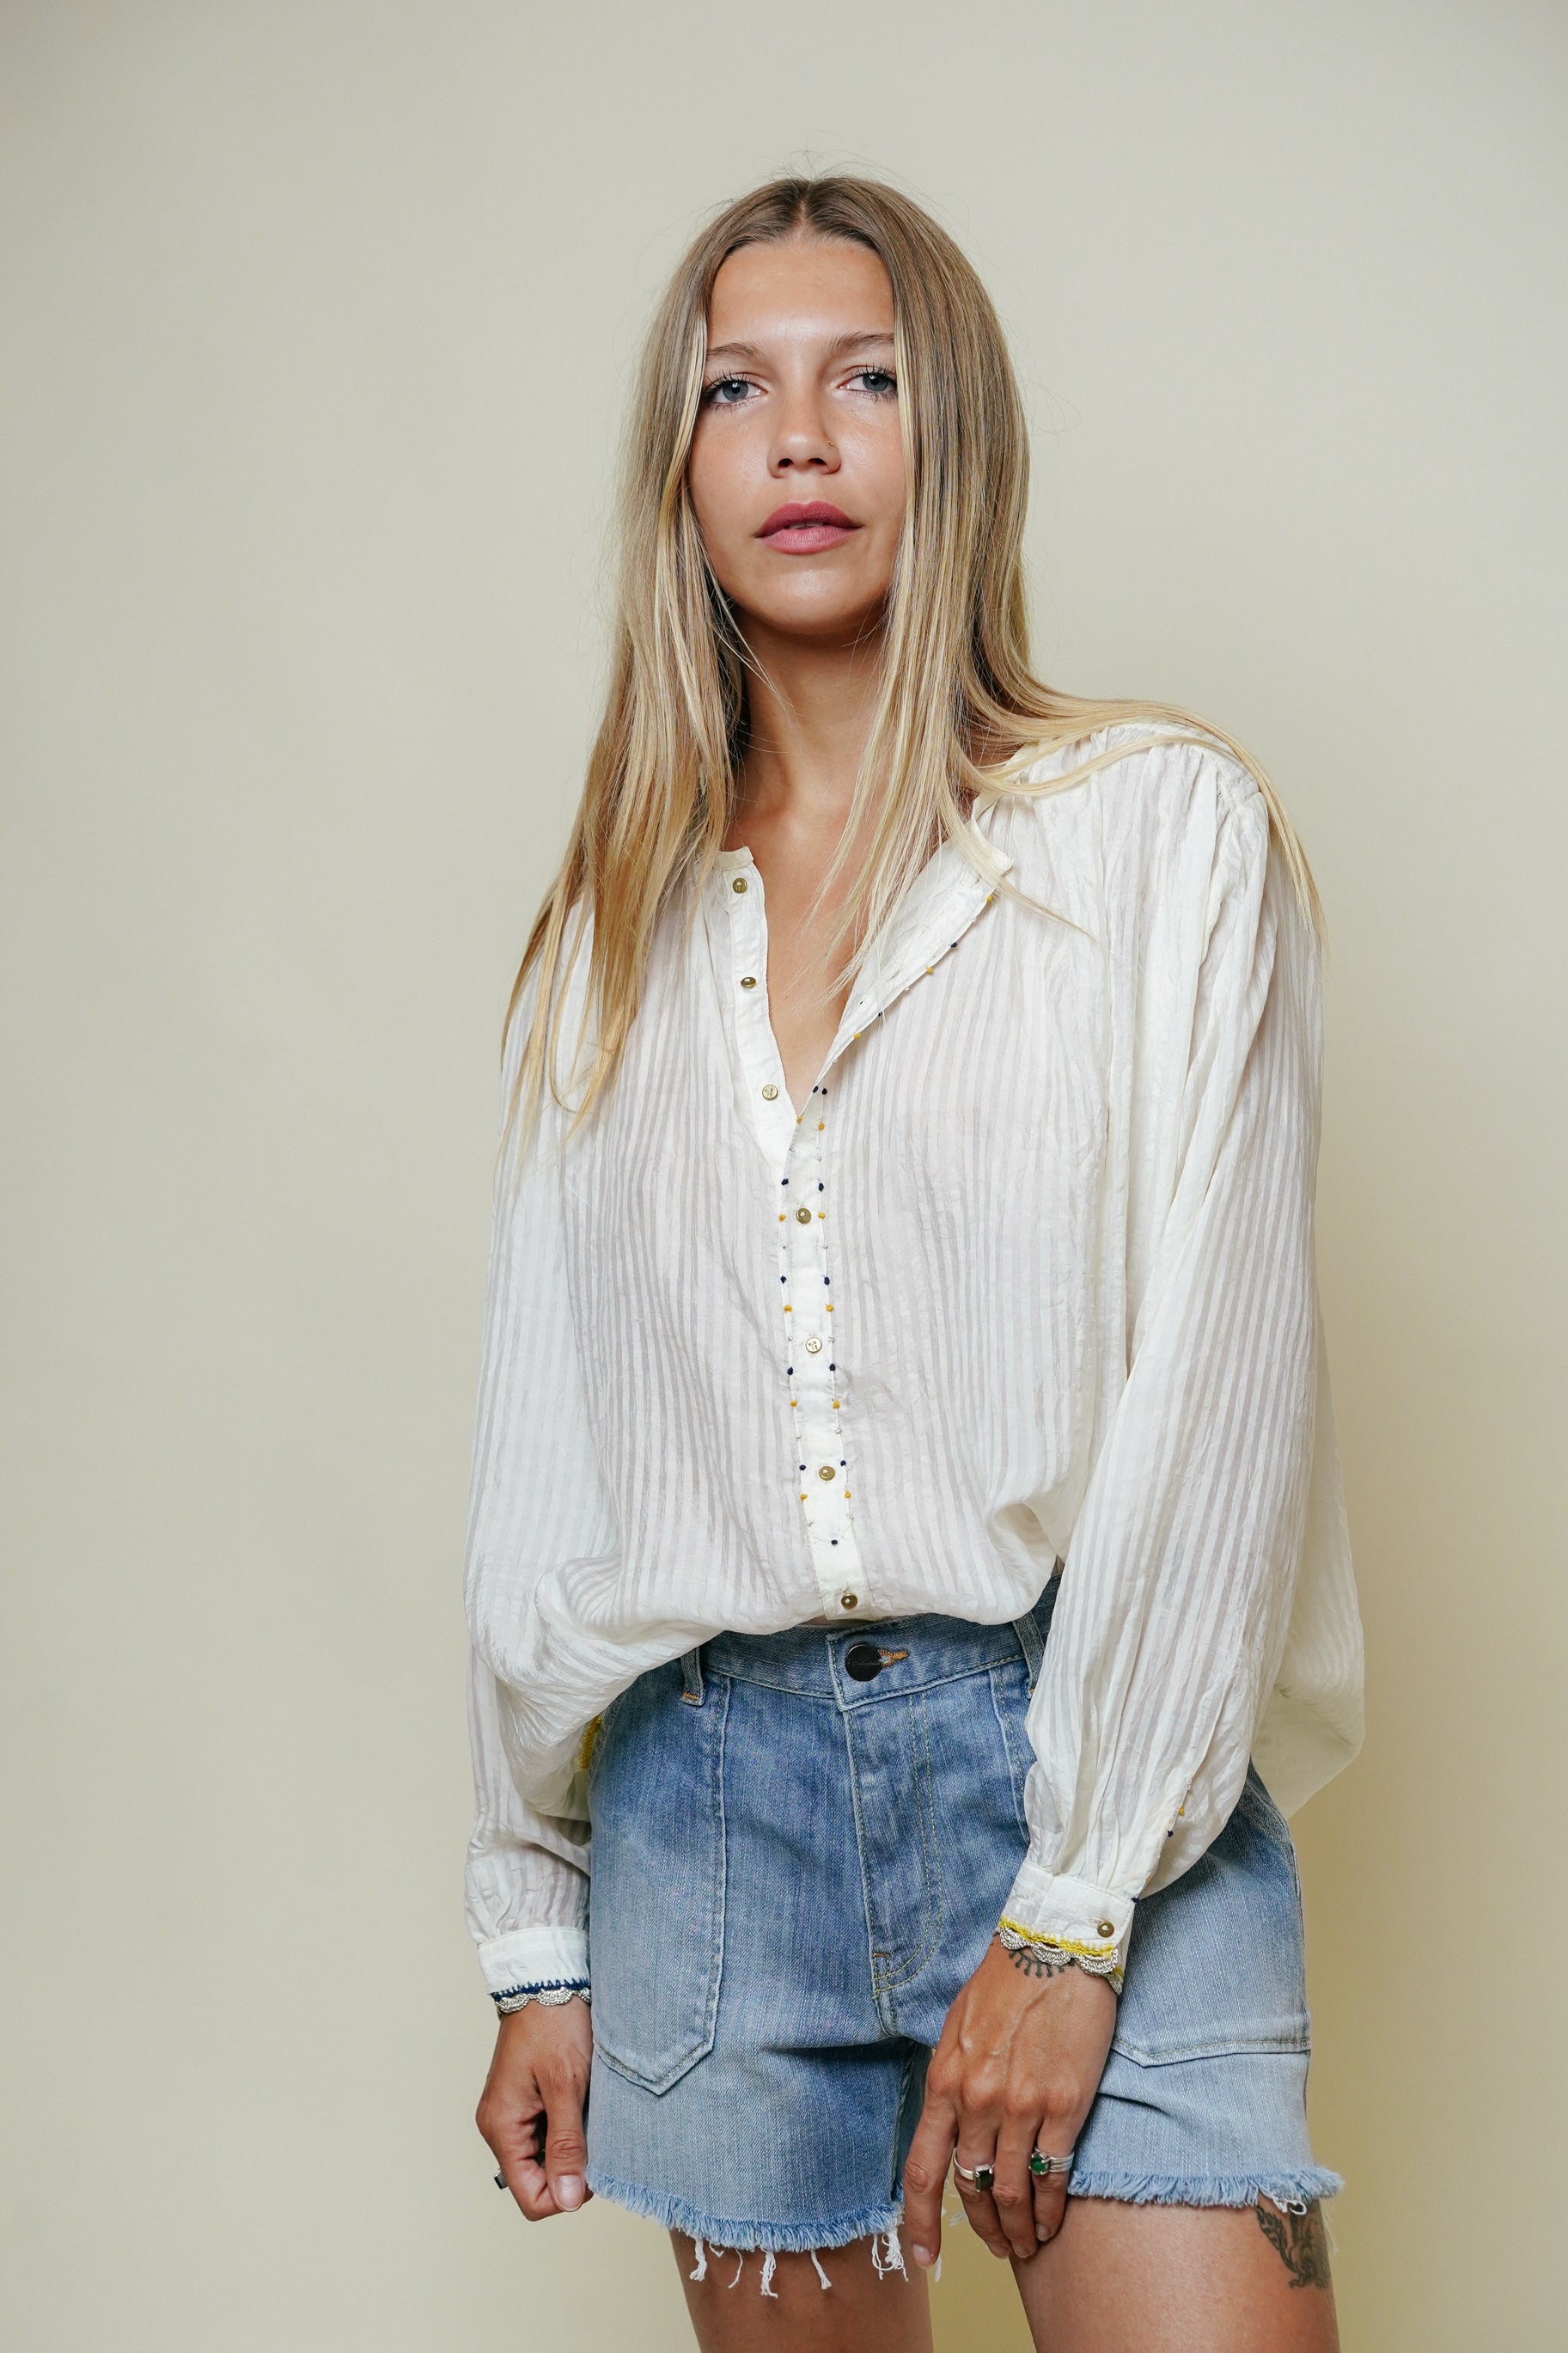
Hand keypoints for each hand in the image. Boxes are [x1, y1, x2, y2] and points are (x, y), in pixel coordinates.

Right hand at [476, 1999, 593, 2218]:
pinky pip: (546, 2133)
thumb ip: (567, 2144)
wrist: (548, 1979)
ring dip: (570, 2143)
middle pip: (537, 2180)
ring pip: (545, 2157)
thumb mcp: (567, 2085)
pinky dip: (567, 2126)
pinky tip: (581, 2100)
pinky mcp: (523, 2101)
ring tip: (587, 2108)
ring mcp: (511, 2114)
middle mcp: (499, 2126)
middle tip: (595, 2128)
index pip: (530, 2197)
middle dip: (570, 2165)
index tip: (594, 2164)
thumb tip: (569, 2200)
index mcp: (502, 2127)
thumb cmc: (554, 2024)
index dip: (566, 2194)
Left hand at [903, 1939, 1116, 2266]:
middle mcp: (978, 2101)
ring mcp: (1022, 2107)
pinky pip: (1053, 2178)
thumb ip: (952, 2080)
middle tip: (997, 2247)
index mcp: (944, 2081)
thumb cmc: (1005, 1981)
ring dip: (1018, 2229)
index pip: (922, 2170)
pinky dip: (1051, 2210)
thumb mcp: (957, 2028)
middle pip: (971, 2187)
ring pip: (1011, 2192)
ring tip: (1025, 2244)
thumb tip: (949, 2123)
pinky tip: (1052, 2222)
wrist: (1055, 1946)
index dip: (919, 2222)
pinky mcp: (1064, 2106)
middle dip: (982, 2228)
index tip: (925, 2256)